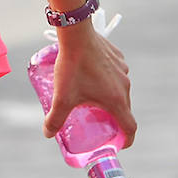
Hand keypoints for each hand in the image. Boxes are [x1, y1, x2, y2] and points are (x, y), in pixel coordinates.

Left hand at [43, 23, 135, 148]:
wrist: (77, 34)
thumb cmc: (72, 66)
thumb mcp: (62, 97)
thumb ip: (55, 118)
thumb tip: (47, 133)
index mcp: (116, 100)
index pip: (130, 127)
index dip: (126, 139)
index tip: (119, 143)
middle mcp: (124, 86)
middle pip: (124, 109)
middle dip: (114, 118)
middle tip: (99, 121)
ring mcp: (123, 71)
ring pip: (120, 89)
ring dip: (110, 96)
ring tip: (92, 96)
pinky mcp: (118, 58)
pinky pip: (116, 73)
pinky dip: (108, 79)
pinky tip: (92, 75)